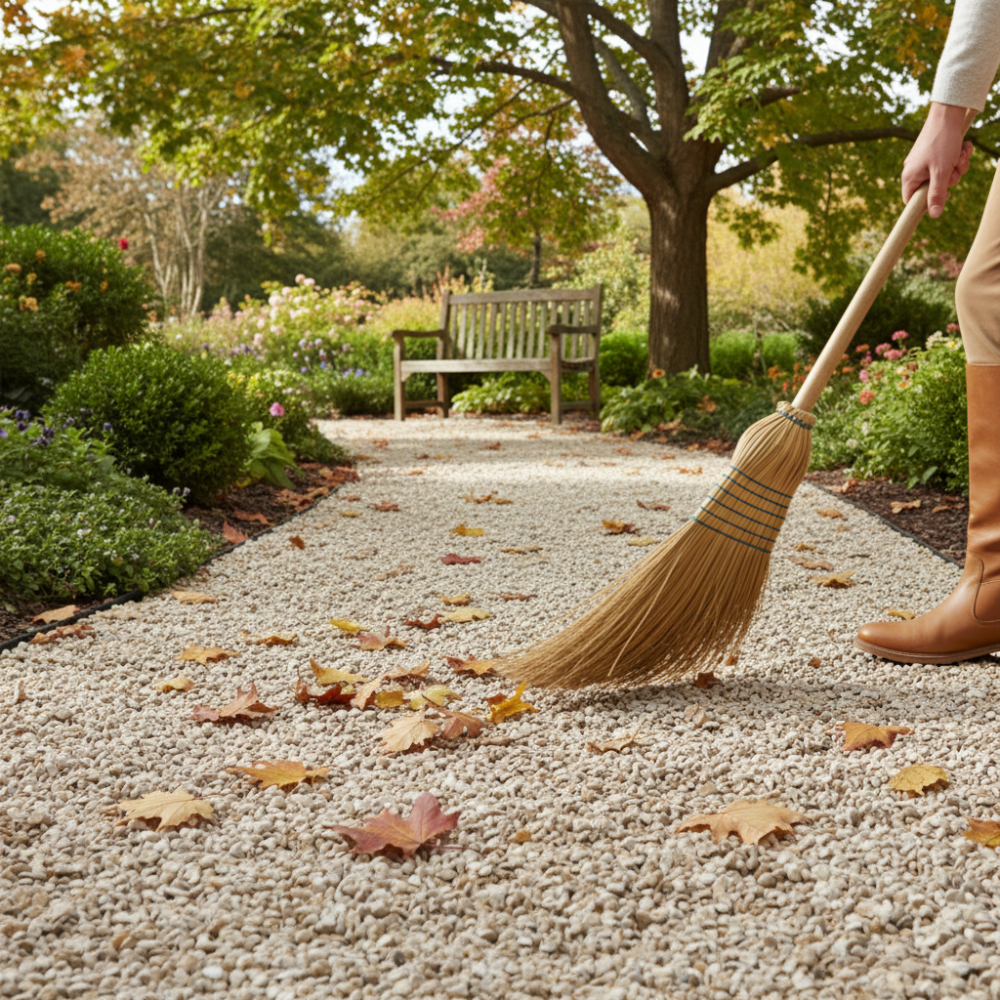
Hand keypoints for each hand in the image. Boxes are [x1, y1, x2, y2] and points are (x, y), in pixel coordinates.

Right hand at [901, 102, 972, 217]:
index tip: (944, 196)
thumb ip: (937, 195)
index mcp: (910, 177)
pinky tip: (962, 148)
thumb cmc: (941, 142)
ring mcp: (925, 162)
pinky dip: (958, 157)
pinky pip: (947, 163)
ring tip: (960, 154)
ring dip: (957, 167)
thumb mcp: (941, 172)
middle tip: (955, 168)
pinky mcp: (935, 154)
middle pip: (933, 188)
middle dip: (950, 179)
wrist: (947, 114)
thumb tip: (934, 215)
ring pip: (944, 175)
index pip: (912, 201)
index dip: (927, 203)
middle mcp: (914, 171)